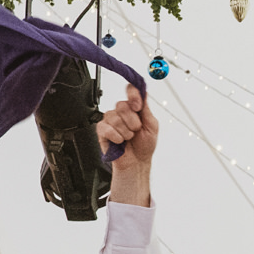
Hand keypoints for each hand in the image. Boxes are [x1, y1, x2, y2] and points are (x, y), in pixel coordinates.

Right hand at [95, 86, 157, 204]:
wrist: (137, 162)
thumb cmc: (145, 145)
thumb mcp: (152, 126)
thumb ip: (146, 110)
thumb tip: (143, 94)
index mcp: (134, 108)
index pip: (131, 91)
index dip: (133, 95)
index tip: (138, 106)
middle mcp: (121, 112)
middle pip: (122, 105)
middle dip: (132, 121)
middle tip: (136, 130)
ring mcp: (111, 120)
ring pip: (115, 117)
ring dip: (126, 131)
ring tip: (128, 138)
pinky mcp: (102, 130)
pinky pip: (106, 128)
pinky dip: (116, 137)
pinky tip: (120, 141)